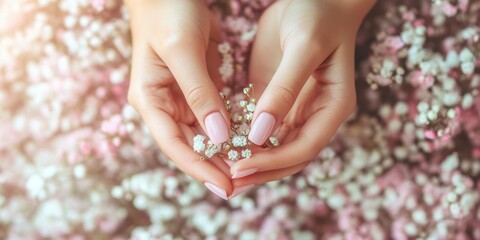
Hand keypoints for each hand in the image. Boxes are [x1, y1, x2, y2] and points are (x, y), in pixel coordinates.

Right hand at [125, 0, 231, 199]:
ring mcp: (181, 100)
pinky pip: (215, 119)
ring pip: (204, 137)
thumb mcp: (182, 50)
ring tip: (249, 170)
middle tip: (242, 185)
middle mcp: (163, 105)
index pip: (174, 145)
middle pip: (190, 147)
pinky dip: (230, 132)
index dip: (199, 169)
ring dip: (224, 154)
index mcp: (149, 99)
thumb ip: (199, 92)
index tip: (224, 187)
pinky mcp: (199, 91)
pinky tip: (248, 144)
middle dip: (214, 167)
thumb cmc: (169, 13)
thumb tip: (217, 135)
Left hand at [229, 0, 375, 192]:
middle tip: (227, 182)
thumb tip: (259, 133)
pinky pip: (261, 128)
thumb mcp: (303, 48)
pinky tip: (222, 146)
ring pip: (274, 147)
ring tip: (220, 172)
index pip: (304, 148)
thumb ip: (285, 90)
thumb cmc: (317, 15)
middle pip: (289, 156)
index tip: (240, 167)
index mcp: (332, 107)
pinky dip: (244, 140)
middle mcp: (316, 115)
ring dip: (251, 162)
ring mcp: (296, 109)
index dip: (273, 162)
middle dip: (260, 172)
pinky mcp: (276, 99)